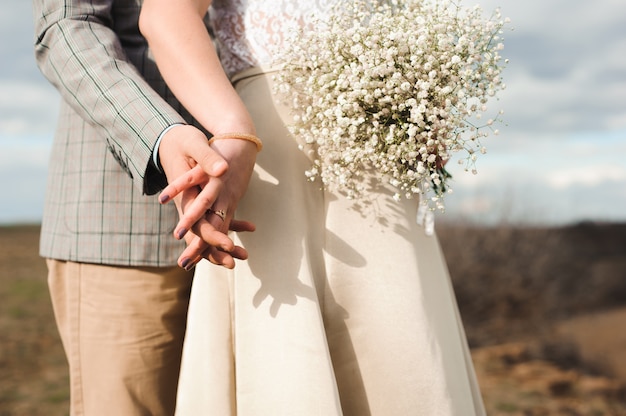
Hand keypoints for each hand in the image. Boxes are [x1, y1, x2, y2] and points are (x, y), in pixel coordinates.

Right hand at [159, 127, 257, 268]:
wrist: (170, 139)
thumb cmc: (182, 139)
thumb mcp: (194, 143)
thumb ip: (207, 158)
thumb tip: (222, 170)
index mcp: (185, 195)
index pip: (197, 224)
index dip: (212, 236)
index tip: (229, 246)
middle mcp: (190, 204)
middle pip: (202, 234)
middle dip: (216, 251)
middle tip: (233, 263)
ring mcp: (197, 203)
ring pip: (210, 230)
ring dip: (224, 244)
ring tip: (244, 256)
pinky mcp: (205, 198)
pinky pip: (216, 217)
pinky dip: (232, 224)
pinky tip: (251, 227)